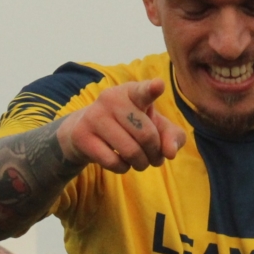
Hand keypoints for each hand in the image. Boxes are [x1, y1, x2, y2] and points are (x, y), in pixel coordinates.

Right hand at [58, 78, 185, 173]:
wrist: (86, 132)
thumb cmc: (130, 127)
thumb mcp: (155, 127)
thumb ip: (172, 136)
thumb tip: (170, 153)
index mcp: (132, 92)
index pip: (143, 91)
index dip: (151, 89)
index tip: (158, 85)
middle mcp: (111, 99)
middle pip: (147, 136)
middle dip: (155, 154)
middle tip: (154, 158)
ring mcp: (94, 116)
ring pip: (131, 151)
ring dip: (141, 163)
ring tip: (140, 162)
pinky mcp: (81, 135)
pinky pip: (113, 162)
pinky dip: (123, 168)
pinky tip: (120, 161)